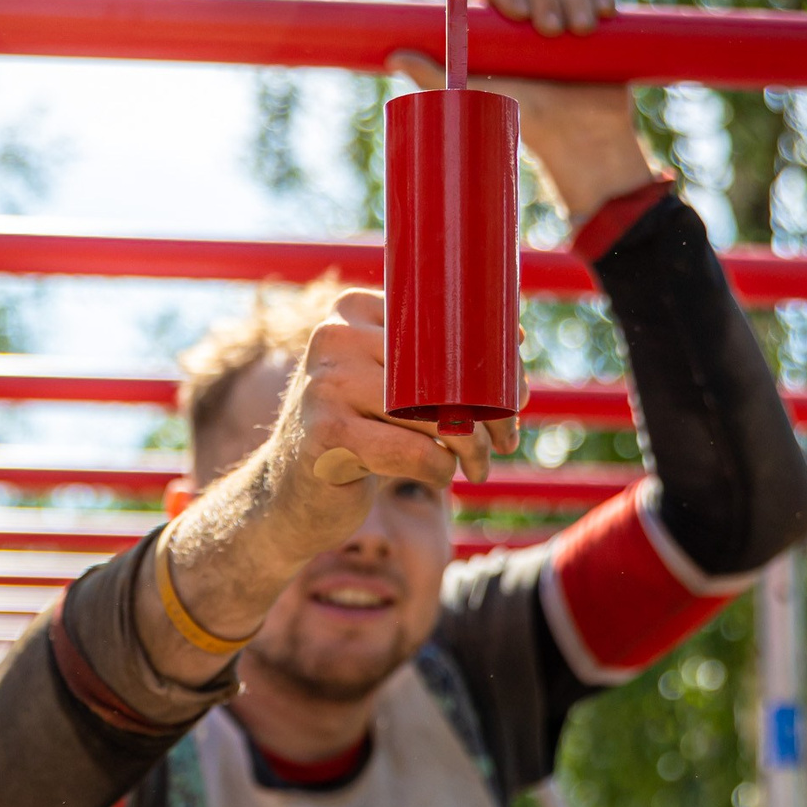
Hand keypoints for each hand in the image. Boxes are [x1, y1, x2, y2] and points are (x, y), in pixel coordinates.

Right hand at [263, 290, 514, 545]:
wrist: (290, 495)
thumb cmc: (358, 435)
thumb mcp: (393, 386)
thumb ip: (438, 361)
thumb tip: (515, 340)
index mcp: (353, 311)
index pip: (444, 326)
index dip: (493, 365)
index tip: (513, 399)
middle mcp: (334, 337)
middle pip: (442, 369)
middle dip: (490, 410)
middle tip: (507, 440)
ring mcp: (324, 384)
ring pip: (432, 413)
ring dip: (471, 447)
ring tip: (477, 466)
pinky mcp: (326, 434)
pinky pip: (413, 451)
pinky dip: (439, 470)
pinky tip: (439, 475)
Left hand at [386, 0, 666, 219]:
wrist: (579, 140)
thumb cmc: (525, 119)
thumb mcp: (477, 96)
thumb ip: (437, 77)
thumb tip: (395, 57)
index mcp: (499, 30)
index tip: (515, 13)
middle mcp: (530, 19)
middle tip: (549, 30)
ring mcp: (565, 19)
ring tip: (578, 32)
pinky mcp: (597, 26)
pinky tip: (602, 12)